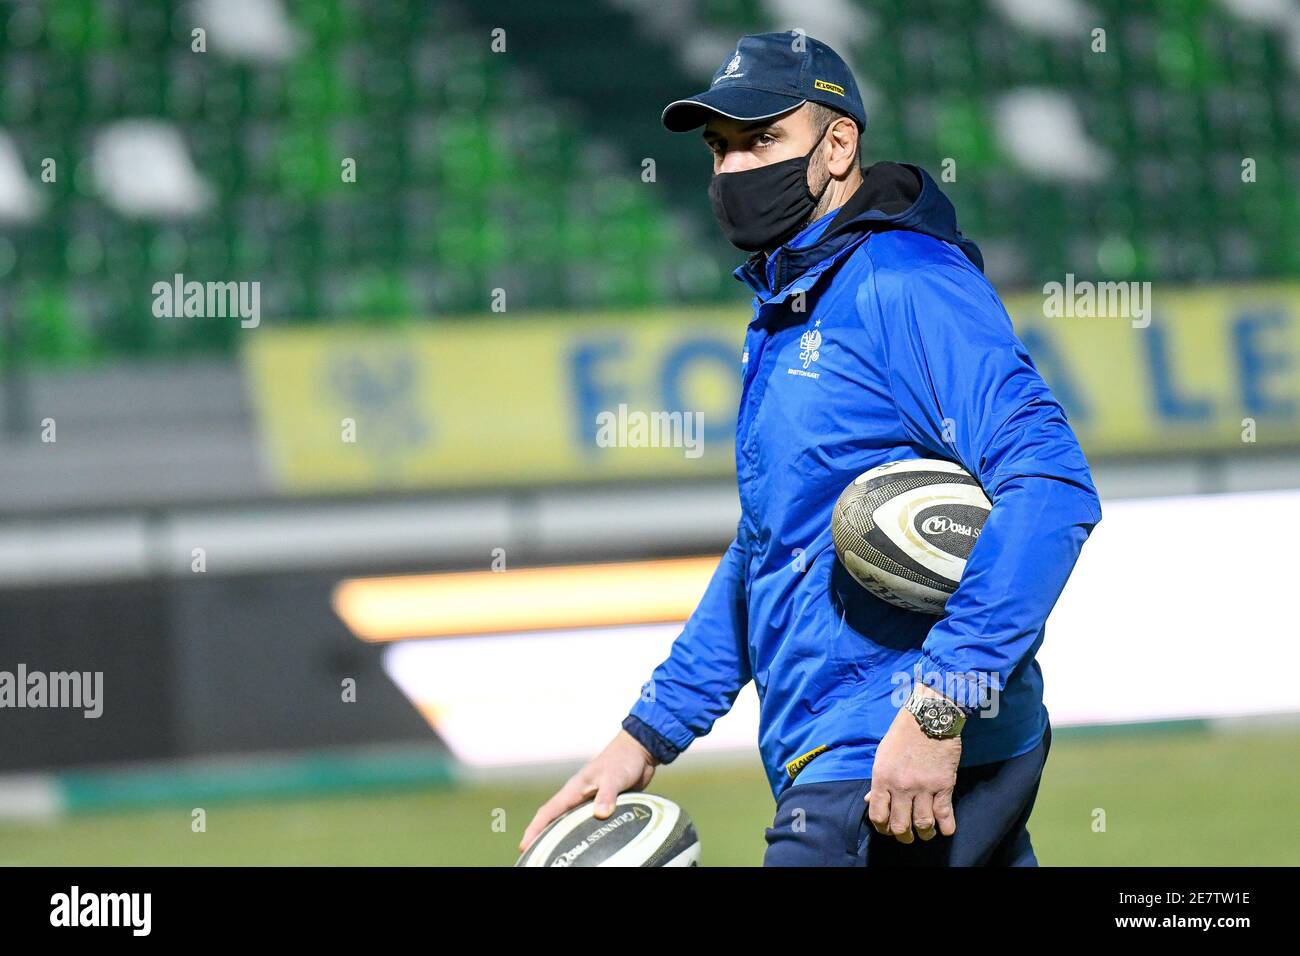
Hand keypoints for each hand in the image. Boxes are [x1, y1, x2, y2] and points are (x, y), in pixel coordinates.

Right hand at [518, 730, 657, 853]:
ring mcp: (590, 802)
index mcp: (574, 790)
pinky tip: (587, 847)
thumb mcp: (614, 777)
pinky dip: (583, 836)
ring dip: (563, 838)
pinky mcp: (603, 806)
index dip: (535, 829)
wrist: (639, 751)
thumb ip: (607, 794)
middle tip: (537, 857)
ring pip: (571, 824)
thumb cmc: (623, 760)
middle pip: (555, 821)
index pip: (549, 812)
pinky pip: (588, 824)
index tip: (524, 846)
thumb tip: (600, 814)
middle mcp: (578, 797)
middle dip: (544, 838)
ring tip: (558, 857)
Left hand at [866, 687, 961, 843]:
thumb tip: (870, 800)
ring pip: (923, 824)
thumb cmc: (903, 734)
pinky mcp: (944, 785)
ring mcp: (924, 787)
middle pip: (900, 826)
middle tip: (907, 836)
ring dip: (924, 834)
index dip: (882, 827)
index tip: (887, 828)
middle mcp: (901, 786)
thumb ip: (878, 781)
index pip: (878, 815)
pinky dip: (946, 827)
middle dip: (903, 836)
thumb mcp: (882, 755)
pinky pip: (945, 815)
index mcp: (882, 778)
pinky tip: (945, 829)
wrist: (929, 717)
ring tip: (925, 833)